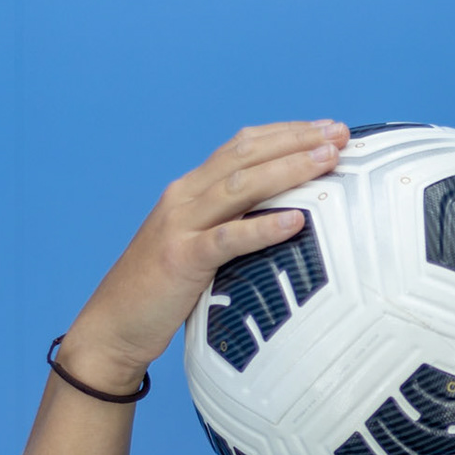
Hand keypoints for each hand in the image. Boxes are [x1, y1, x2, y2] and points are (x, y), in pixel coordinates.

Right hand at [58, 120, 348, 390]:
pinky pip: (228, 238)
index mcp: (190, 189)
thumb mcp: (199, 244)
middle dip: (297, 139)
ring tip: (328, 159)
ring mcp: (181, 225)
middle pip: (246, 155)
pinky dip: (263, 227)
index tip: (328, 129)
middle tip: (342, 133)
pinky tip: (296, 221)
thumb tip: (289, 219)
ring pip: (241, 185)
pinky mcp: (181, 260)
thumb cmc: (163, 290)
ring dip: (289, 168)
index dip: (285, 132)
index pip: (242, 146)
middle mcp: (184, 196)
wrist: (112, 326)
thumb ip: (231, 224)